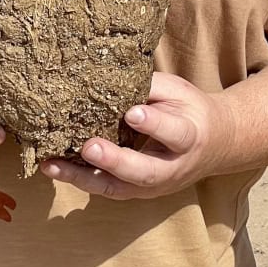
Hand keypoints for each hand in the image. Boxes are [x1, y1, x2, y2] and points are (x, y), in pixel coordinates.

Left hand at [41, 73, 234, 199]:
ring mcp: (153, 186)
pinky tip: (54, 167)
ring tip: (53, 165)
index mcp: (190, 136)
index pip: (174, 132)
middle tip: (88, 146)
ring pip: (119, 188)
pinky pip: (105, 188)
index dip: (154, 124)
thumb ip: (149, 87)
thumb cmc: (190, 110)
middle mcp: (173, 167)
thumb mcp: (179, 91)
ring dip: (84, 178)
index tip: (132, 112)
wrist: (214, 145)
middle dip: (115, 161)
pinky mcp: (135, 191)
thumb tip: (108, 75)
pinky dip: (79, 179)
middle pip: (145, 171)